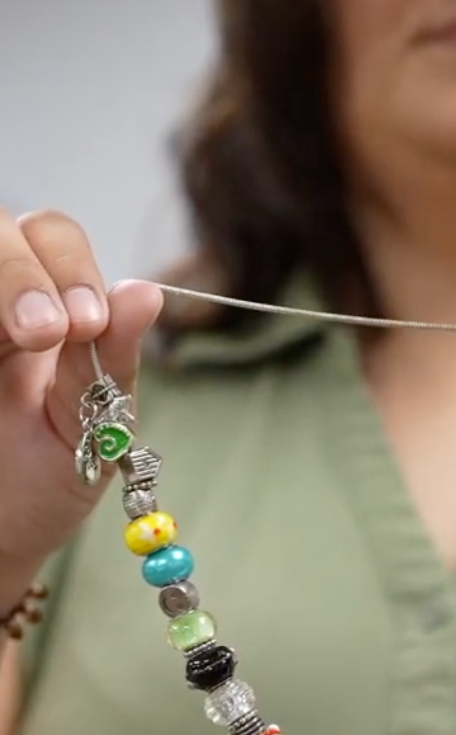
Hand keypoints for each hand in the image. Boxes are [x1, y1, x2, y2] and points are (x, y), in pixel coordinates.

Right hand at [0, 208, 162, 602]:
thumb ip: (111, 359)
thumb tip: (146, 290)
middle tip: (47, 331)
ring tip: (26, 336)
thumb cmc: (46, 481)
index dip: (70, 265)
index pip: (52, 236)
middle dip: (24, 270)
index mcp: (46, 306)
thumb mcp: (93, 425)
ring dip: (2, 282)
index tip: (88, 322)